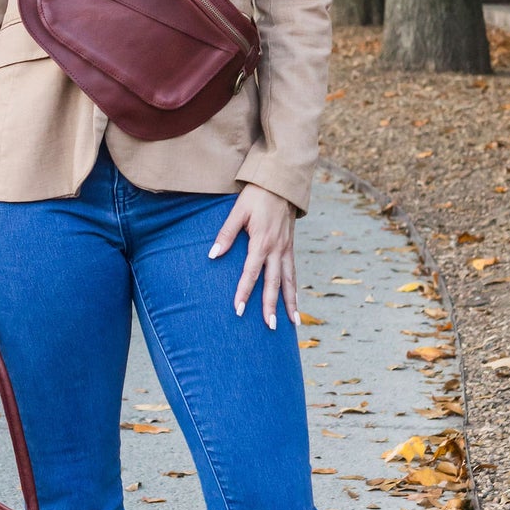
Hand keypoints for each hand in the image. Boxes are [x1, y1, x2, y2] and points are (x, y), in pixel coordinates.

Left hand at [209, 184, 297, 329]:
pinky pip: (293, 272)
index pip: (251, 273)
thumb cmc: (256, 195)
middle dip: (272, 306)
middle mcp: (277, 248)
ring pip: (289, 281)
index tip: (239, 310)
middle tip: (269, 326)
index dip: (244, 292)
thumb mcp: (238, 211)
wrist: (281, 182)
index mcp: (262, 241)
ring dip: (290, 303)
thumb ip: (226, 234)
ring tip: (293, 323)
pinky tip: (296, 302)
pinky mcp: (290, 246)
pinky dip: (295, 289)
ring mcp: (286, 248)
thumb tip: (212, 255)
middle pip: (274, 283)